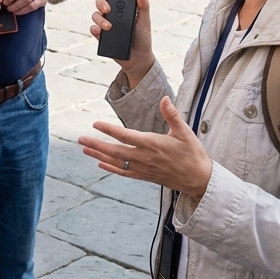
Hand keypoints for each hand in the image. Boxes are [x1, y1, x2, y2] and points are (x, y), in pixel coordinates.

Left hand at [78, 98, 211, 206]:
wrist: (199, 180)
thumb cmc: (193, 154)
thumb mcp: (185, 132)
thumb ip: (172, 115)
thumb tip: (164, 99)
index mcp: (152, 144)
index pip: (125, 136)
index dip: (109, 130)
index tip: (95, 124)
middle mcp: (144, 158)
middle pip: (115, 151)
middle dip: (96, 145)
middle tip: (80, 140)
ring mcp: (143, 169)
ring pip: (116, 162)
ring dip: (99, 156)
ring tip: (85, 150)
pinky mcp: (145, 176)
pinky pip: (124, 173)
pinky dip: (111, 169)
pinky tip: (101, 164)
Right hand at [90, 0, 154, 87]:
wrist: (138, 59)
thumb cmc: (143, 38)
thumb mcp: (145, 21)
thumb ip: (143, 6)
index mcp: (122, 7)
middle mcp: (112, 14)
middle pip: (100, 2)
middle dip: (101, 3)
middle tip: (108, 8)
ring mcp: (105, 25)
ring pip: (95, 15)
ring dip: (100, 18)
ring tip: (109, 26)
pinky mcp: (101, 36)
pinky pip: (93, 30)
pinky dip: (94, 29)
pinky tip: (99, 30)